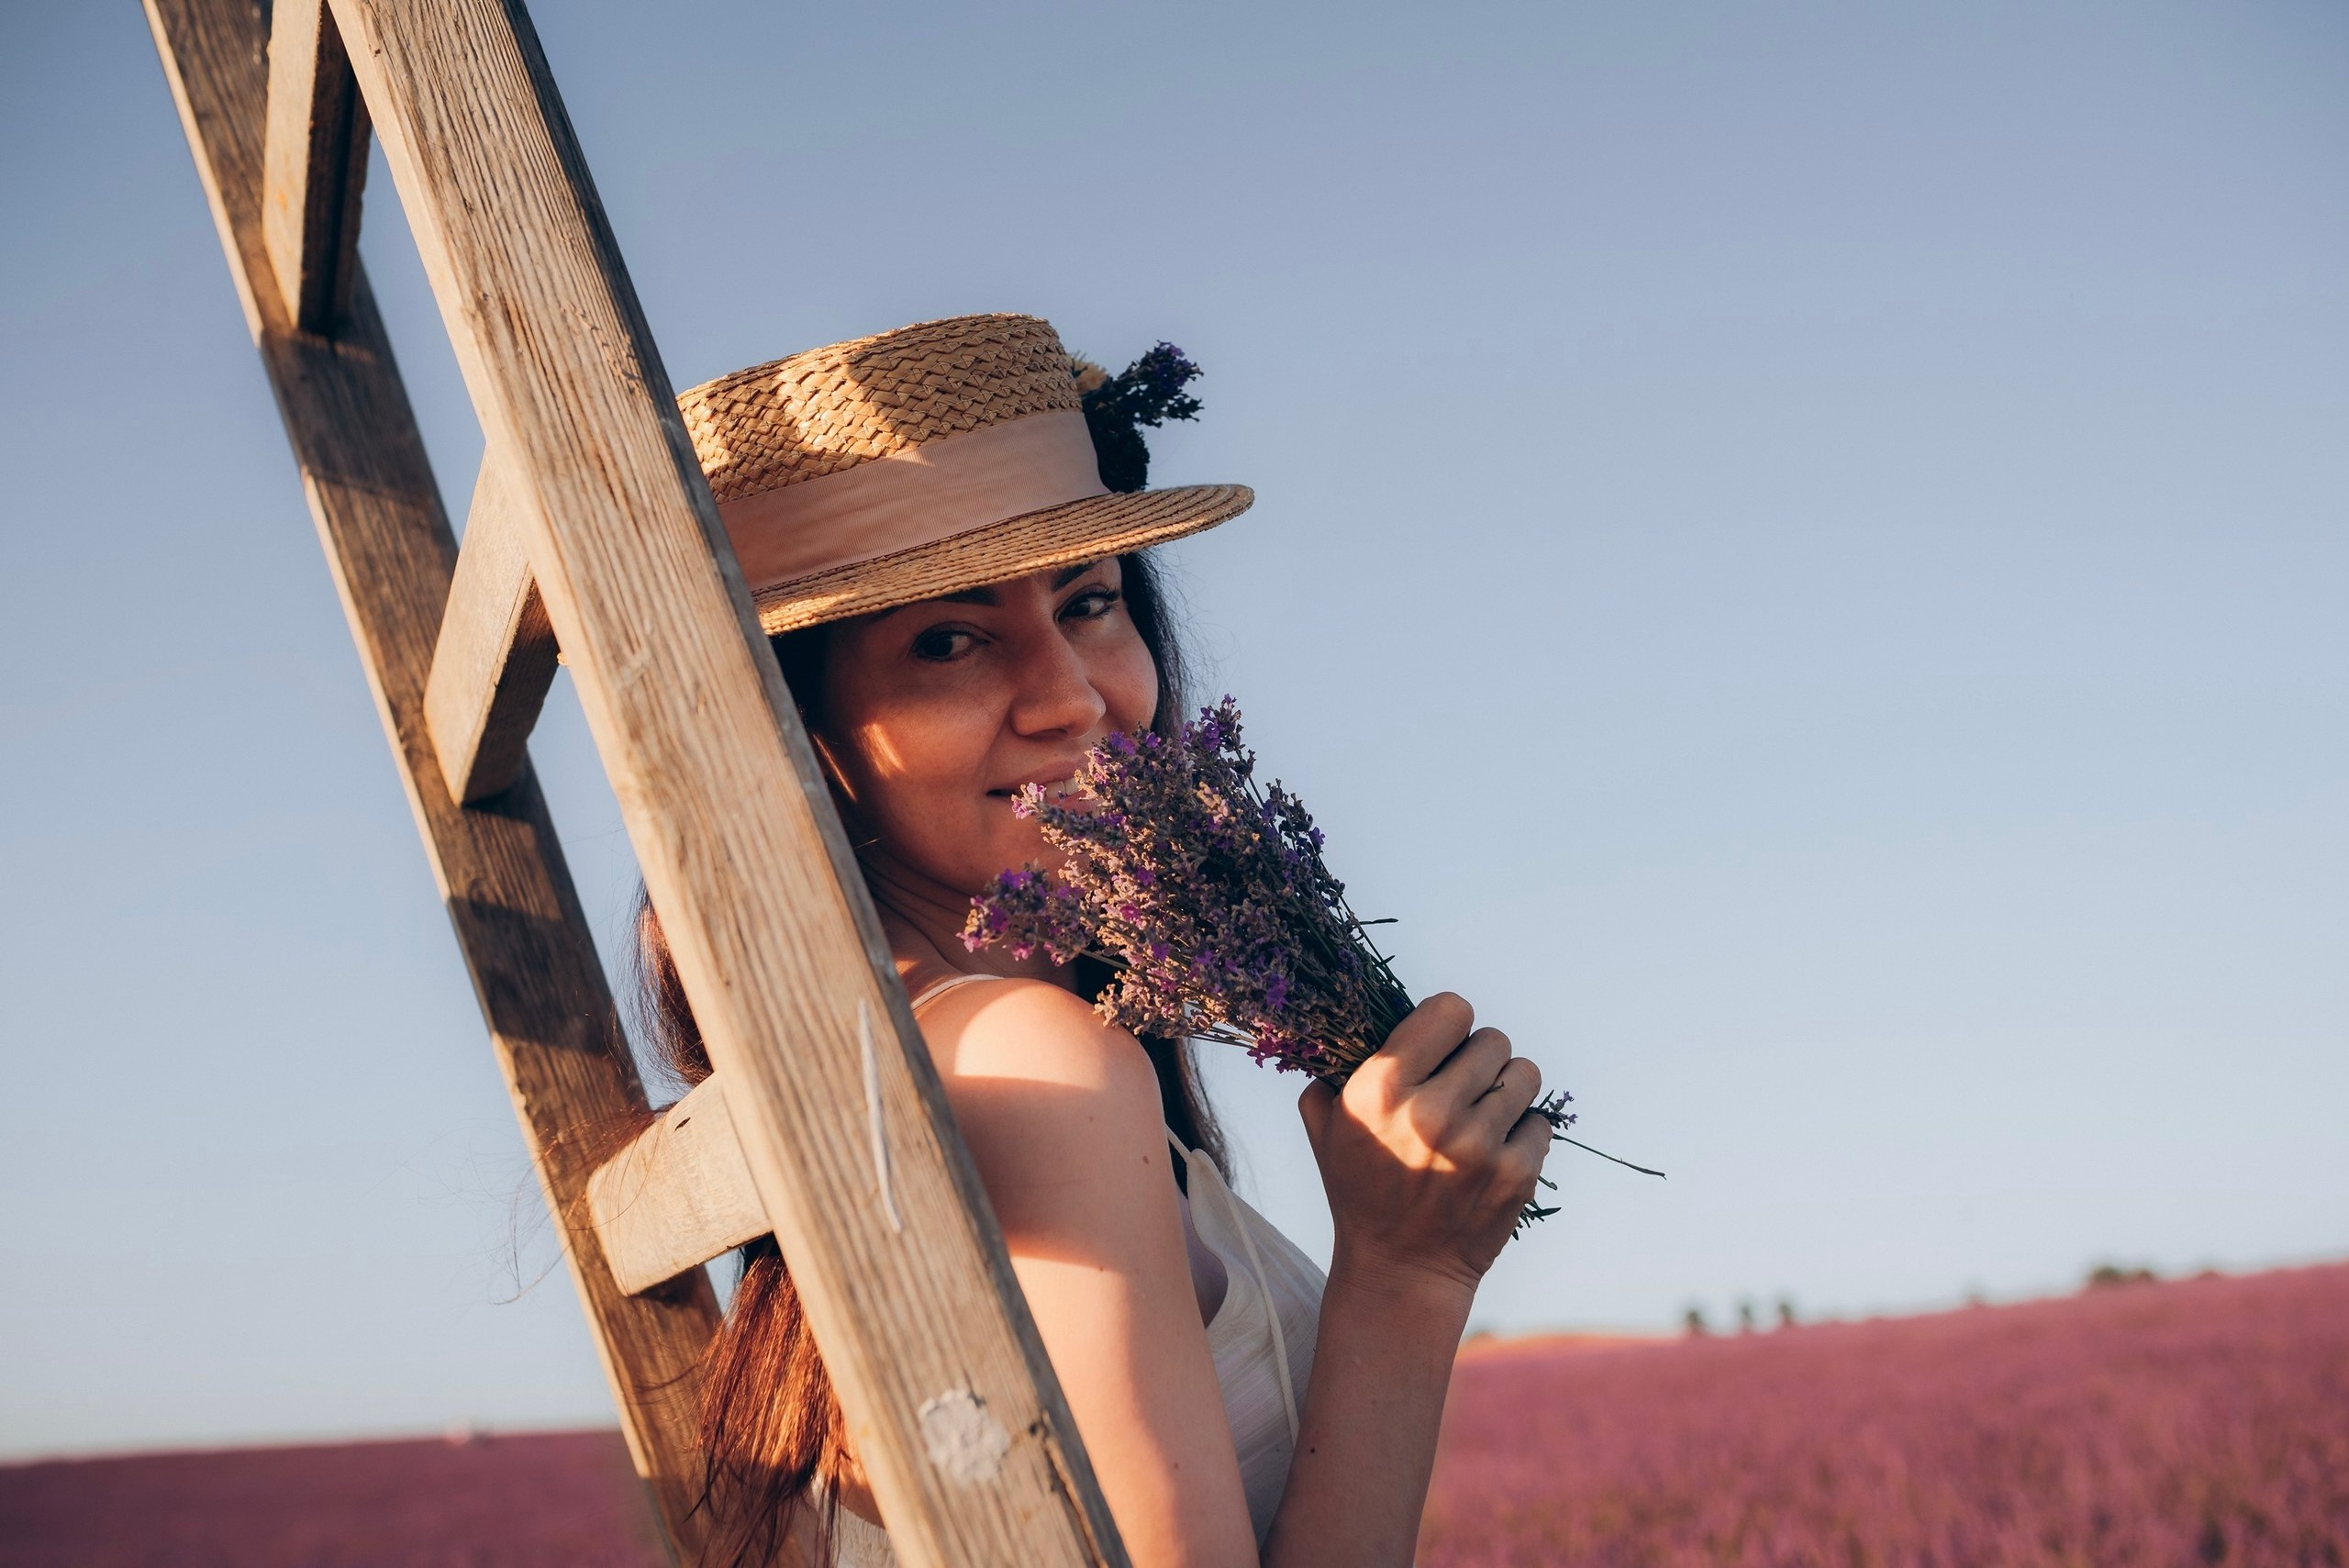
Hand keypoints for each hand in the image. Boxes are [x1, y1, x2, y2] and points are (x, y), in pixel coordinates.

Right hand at [1297, 993, 1553, 1295]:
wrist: (1400, 1271)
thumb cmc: (1360, 1192)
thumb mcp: (1325, 1128)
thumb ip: (1336, 1070)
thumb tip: (1356, 1025)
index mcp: (1381, 1088)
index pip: (1450, 1009)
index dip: (1449, 1023)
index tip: (1443, 1046)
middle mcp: (1431, 1111)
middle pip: (1493, 1039)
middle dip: (1479, 1059)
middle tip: (1463, 1087)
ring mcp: (1478, 1144)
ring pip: (1525, 1073)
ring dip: (1506, 1090)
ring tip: (1483, 1115)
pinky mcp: (1514, 1173)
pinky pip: (1539, 1122)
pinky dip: (1522, 1133)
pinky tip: (1494, 1152)